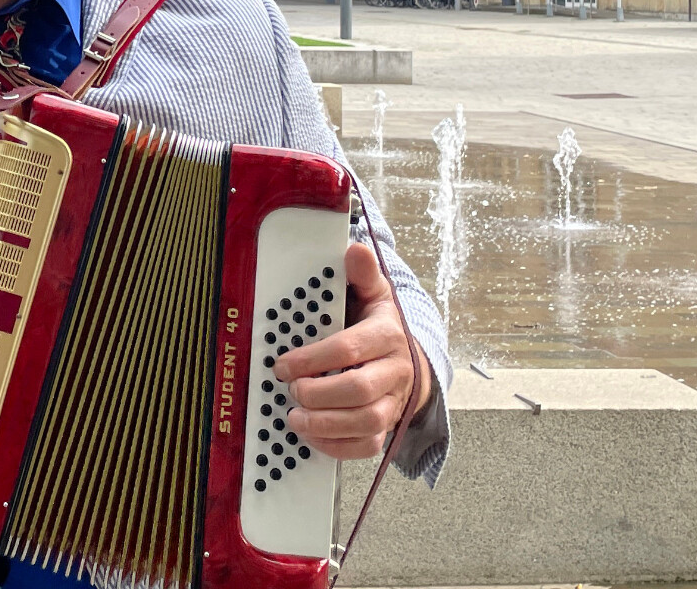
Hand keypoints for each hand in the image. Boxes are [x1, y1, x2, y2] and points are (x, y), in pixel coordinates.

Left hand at [273, 241, 431, 459]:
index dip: (312, 359)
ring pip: (367, 423)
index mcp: (387, 336)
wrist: (413, 361)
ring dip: (325, 425)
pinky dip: (337, 447)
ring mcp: (393, 403)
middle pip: (359, 391)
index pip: (349, 349)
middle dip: (318, 394)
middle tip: (290, 390)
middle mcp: (395, 372)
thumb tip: (354, 249)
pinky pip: (367, 446)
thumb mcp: (374, 294)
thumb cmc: (380, 326)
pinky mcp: (387, 427)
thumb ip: (362, 274)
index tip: (282, 365)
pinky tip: (311, 435)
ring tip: (294, 418)